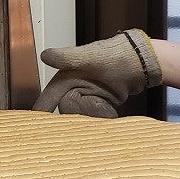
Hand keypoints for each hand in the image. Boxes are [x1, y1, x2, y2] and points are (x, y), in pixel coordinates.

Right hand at [32, 29, 162, 117]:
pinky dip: (102, 116)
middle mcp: (74, 87)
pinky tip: (111, 110)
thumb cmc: (116, 55)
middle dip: (80, 110)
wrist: (141, 62)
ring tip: (107, 107)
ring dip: (93, 114)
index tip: (38, 123)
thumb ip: (67, 58)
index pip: (50, 95)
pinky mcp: (101, 104)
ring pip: (81, 115)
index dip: (44, 106)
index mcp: (67, 76)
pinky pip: (94, 117)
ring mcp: (88, 96)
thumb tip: (44, 56)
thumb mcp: (91, 57)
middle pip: (67, 109)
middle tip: (95, 106)